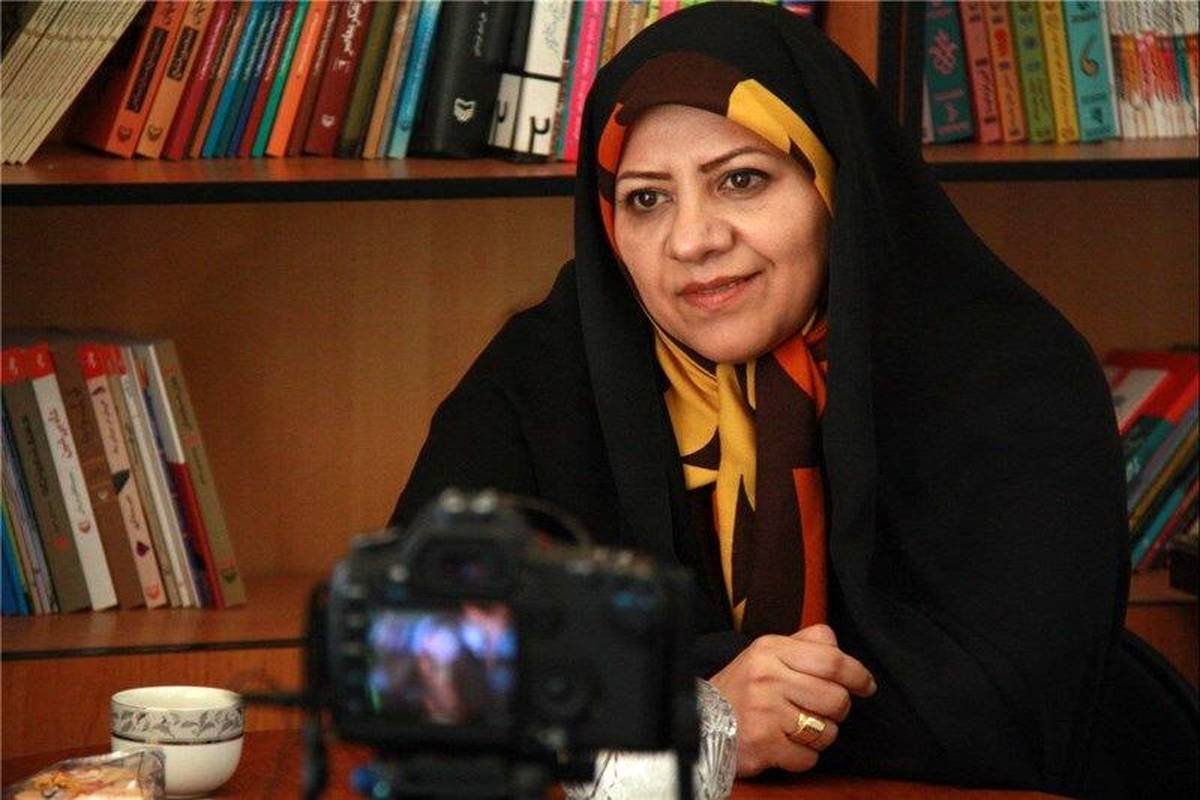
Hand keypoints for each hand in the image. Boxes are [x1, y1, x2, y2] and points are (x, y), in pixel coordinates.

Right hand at [708, 624, 876, 775]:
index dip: (857, 675)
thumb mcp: (767, 653)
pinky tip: (785, 745)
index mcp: (771, 649)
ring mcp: (765, 712)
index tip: (865, 685)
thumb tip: (838, 645)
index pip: (831, 660)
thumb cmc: (743, 686)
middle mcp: (767, 677)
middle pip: (835, 698)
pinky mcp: (763, 744)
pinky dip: (802, 757)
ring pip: (826, 730)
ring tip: (799, 728)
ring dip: (820, 735)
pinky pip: (809, 757)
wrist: (700, 720)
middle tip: (820, 710)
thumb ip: (804, 643)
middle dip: (837, 710)